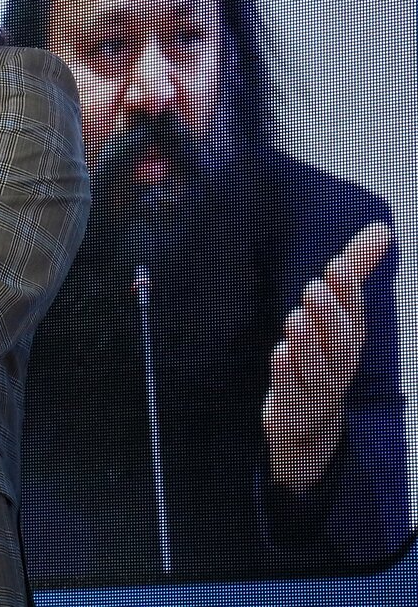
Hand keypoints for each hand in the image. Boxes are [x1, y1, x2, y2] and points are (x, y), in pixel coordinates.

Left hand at [263, 221, 390, 491]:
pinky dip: (287, 375)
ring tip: (295, 317)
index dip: (349, 292)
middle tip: (314, 288)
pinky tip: (279, 354)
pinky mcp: (291, 413)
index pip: (354, 316)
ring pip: (317, 369)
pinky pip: (292, 395)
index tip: (337, 263)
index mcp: (348, 344)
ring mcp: (316, 393)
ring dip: (307, 344)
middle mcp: (338, 368)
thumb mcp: (335, 317)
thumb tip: (381, 229)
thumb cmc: (321, 362)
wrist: (307, 430)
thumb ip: (352, 274)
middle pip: (339, 342)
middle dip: (329, 315)